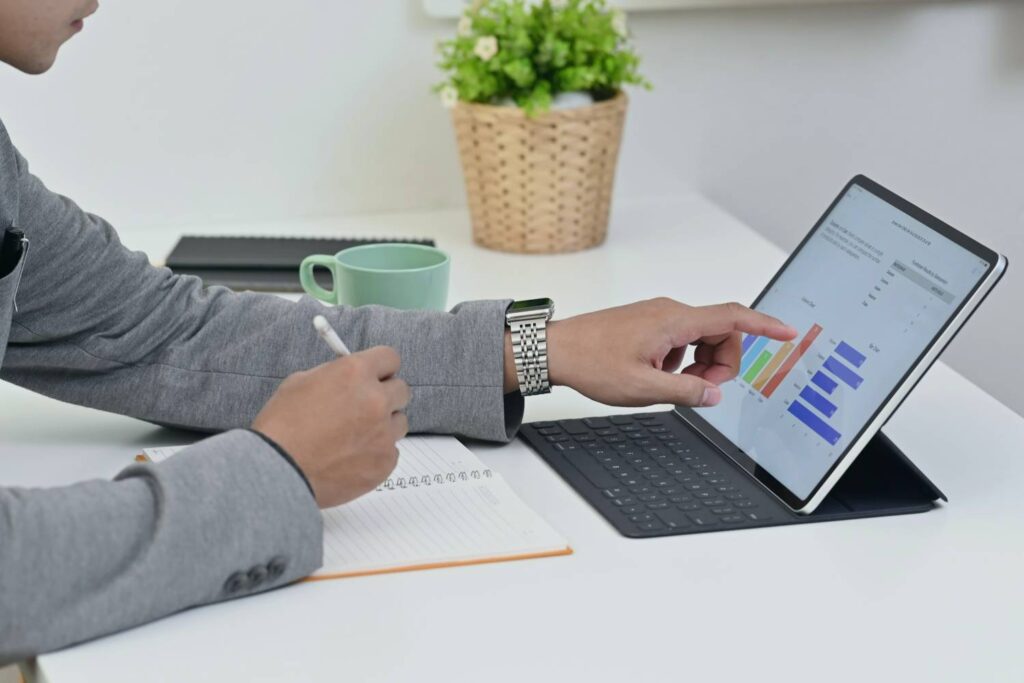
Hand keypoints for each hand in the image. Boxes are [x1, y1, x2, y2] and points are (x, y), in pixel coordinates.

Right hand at [252, 347, 410, 507]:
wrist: (278, 471)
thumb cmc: (282, 428)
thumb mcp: (301, 382)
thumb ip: (334, 374)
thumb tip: (350, 376)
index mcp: (355, 373)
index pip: (389, 358)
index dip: (381, 367)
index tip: (376, 375)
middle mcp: (376, 400)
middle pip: (401, 390)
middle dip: (385, 395)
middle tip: (365, 406)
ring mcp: (384, 433)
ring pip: (399, 422)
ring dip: (384, 425)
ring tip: (354, 436)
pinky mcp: (385, 462)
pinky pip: (392, 451)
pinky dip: (376, 452)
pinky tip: (351, 457)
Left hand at [507, 298, 795, 407]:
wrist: (555, 349)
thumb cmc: (590, 362)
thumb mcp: (643, 388)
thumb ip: (686, 391)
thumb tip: (715, 393)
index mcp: (673, 321)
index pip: (732, 317)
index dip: (765, 326)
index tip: (788, 332)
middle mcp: (670, 311)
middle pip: (721, 332)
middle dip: (722, 362)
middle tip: (701, 389)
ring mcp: (658, 315)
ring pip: (701, 338)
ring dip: (699, 363)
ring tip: (670, 384)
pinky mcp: (649, 323)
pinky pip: (681, 340)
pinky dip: (681, 360)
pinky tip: (655, 375)